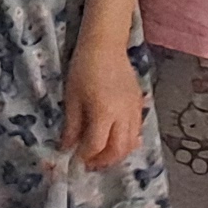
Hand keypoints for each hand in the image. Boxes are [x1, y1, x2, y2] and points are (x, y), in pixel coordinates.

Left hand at [63, 49, 144, 170]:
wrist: (105, 45)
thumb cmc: (83, 68)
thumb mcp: (72, 97)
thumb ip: (72, 126)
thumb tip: (66, 148)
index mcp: (104, 112)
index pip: (97, 145)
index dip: (86, 156)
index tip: (76, 159)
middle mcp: (123, 115)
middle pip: (119, 149)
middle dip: (104, 161)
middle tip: (91, 163)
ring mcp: (135, 110)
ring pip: (132, 143)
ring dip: (118, 153)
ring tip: (103, 154)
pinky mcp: (140, 104)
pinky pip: (138, 130)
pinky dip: (128, 141)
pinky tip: (116, 139)